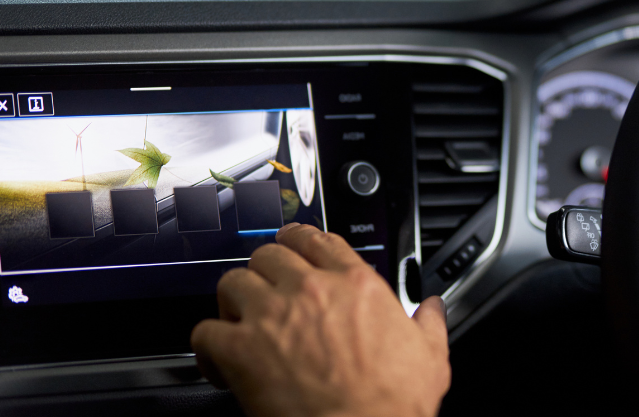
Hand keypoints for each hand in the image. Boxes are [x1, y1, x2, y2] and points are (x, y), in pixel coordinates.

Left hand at [191, 224, 450, 416]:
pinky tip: (219, 360)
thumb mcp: (429, 356)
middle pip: (269, 253)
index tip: (296, 246)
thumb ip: (429, 323)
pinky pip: (205, 331)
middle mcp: (310, 290)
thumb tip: (433, 309)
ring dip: (234, 300)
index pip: (318, 239)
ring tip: (240, 320)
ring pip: (233, 282)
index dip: (301, 240)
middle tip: (267, 288)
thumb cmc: (392, 403)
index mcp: (356, 285)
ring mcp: (271, 316)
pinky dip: (208, 346)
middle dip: (265, 270)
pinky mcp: (240, 350)